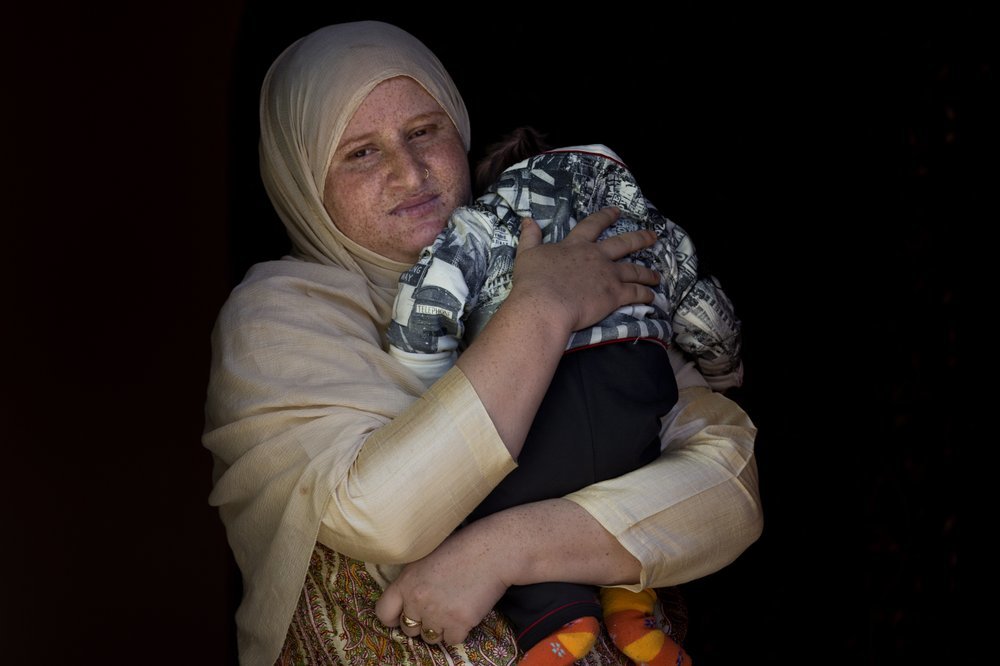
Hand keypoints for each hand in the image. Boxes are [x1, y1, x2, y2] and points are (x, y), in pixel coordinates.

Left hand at [375, 524, 509, 645]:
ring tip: (452, 607)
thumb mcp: (425, 558)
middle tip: (437, 607)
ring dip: (440, 628)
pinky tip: (466, 611)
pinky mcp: (459, 624)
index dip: (393, 617)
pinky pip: (452, 640)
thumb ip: (411, 581)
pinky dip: (459, 631)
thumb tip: (405, 601)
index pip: (383, 613)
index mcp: (406, 582)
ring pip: (430, 637)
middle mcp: (417, 601)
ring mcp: (438, 614)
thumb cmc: (461, 549)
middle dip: (420, 622)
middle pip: (408, 629)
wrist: (492, 551)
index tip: (402, 616)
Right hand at [513, 206, 659, 333]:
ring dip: (647, 273)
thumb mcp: (527, 254)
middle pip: (623, 244)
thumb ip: (530, 237)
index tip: (617, 211)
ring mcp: (608, 275)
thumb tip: (528, 220)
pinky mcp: (614, 295)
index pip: (593, 225)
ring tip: (657, 275)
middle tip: (652, 236)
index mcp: (576, 245)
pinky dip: (645, 295)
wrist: (544, 305)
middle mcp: (596, 257)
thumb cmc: (533, 281)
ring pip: (634, 270)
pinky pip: (635, 293)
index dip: (606, 217)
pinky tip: (652, 297)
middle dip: (639, 239)